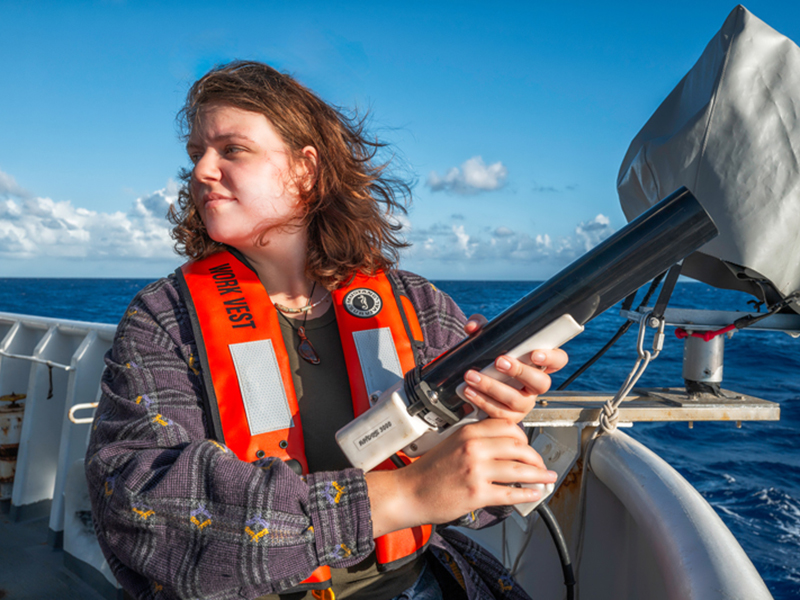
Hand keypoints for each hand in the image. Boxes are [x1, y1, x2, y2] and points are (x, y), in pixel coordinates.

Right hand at [366, 418, 557, 535]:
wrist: (409, 492)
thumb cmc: (429, 471)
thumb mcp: (452, 443)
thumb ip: (477, 441)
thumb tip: (507, 447)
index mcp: (468, 431)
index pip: (507, 426)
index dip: (524, 437)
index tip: (528, 446)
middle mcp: (474, 447)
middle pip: (518, 446)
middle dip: (535, 457)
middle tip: (541, 465)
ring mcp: (476, 471)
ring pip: (519, 469)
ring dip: (539, 475)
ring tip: (547, 478)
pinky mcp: (476, 493)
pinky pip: (510, 492)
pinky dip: (527, 494)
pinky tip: (534, 494)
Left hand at [461, 314, 568, 421]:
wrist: (472, 385)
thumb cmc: (489, 360)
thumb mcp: (487, 340)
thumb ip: (482, 328)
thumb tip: (472, 326)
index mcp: (537, 364)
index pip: (559, 360)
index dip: (552, 358)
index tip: (535, 354)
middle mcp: (534, 386)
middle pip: (541, 383)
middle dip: (520, 372)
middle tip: (499, 362)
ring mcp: (523, 403)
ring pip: (516, 399)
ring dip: (492, 387)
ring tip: (472, 376)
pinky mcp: (508, 417)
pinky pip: (499, 412)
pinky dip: (481, 400)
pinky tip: (468, 391)